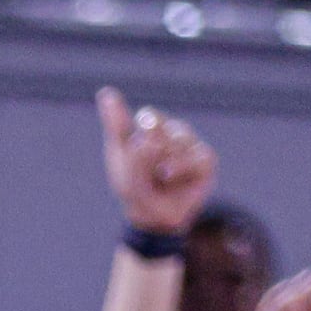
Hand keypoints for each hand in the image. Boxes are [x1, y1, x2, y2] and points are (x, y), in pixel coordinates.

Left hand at [97, 87, 215, 236]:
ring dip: (162, 165)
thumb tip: (106, 92)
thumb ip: (117, 125)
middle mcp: (173, 131)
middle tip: (146, 170)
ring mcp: (190, 145)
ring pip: (178, 142)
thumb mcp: (120, 156)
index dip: (140, 140)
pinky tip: (170, 178)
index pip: (148, 117)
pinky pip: (194, 158)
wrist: (152, 218)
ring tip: (159, 177)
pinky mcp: (205, 160)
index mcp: (152, 127)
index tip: (135, 150)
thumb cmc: (134, 186)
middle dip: (149, 154)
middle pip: (164, 129)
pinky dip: (180, 169)